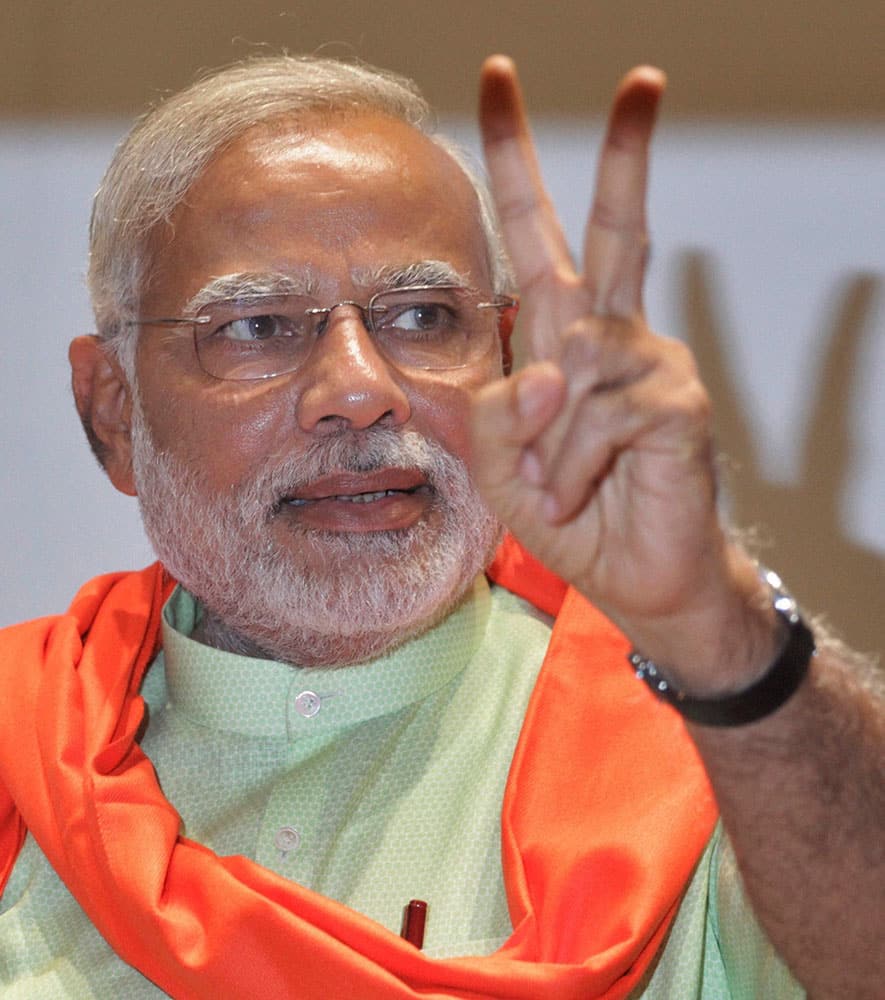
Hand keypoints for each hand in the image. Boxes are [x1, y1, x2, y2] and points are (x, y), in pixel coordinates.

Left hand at [471, 57, 774, 687]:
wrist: (630, 575)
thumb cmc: (568, 512)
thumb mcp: (499, 465)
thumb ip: (494, 413)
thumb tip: (544, 367)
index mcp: (558, 339)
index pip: (540, 241)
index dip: (518, 169)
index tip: (499, 87)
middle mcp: (609, 336)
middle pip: (615, 230)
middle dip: (626, 156)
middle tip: (645, 77)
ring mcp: (652, 364)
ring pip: (577, 360)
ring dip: (547, 437)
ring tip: (557, 485)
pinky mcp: (677, 403)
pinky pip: (600, 411)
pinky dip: (572, 461)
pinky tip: (579, 490)